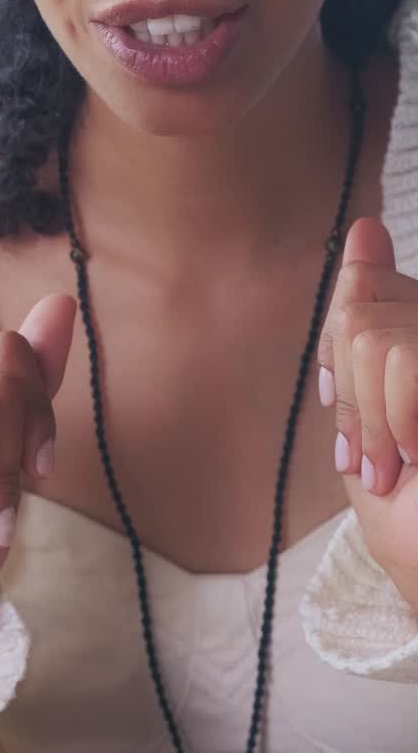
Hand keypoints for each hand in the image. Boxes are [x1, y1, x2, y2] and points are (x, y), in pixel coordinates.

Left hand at [317, 218, 417, 596]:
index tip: (361, 427)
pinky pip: (403, 359)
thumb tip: (365, 228)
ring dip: (373, 421)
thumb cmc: (413, 524)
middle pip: (360, 316)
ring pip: (376, 337)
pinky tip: (415, 456)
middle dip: (354, 401)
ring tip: (402, 469)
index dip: (342, 351)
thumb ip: (361, 338)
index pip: (368, 289)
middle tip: (382, 464)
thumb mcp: (368, 422)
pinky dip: (391, 418)